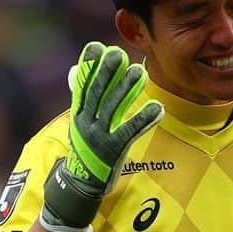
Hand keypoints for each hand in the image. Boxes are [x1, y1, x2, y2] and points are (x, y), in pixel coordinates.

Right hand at [40, 42, 163, 231]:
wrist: (81, 184)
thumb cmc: (86, 149)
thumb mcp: (80, 123)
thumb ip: (82, 97)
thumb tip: (75, 69)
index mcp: (78, 114)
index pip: (82, 85)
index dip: (88, 66)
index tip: (97, 47)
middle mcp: (85, 123)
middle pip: (97, 93)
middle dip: (107, 72)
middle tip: (119, 53)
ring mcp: (98, 137)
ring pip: (113, 109)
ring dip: (126, 89)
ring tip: (139, 72)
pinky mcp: (113, 151)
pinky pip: (130, 132)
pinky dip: (143, 119)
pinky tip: (157, 108)